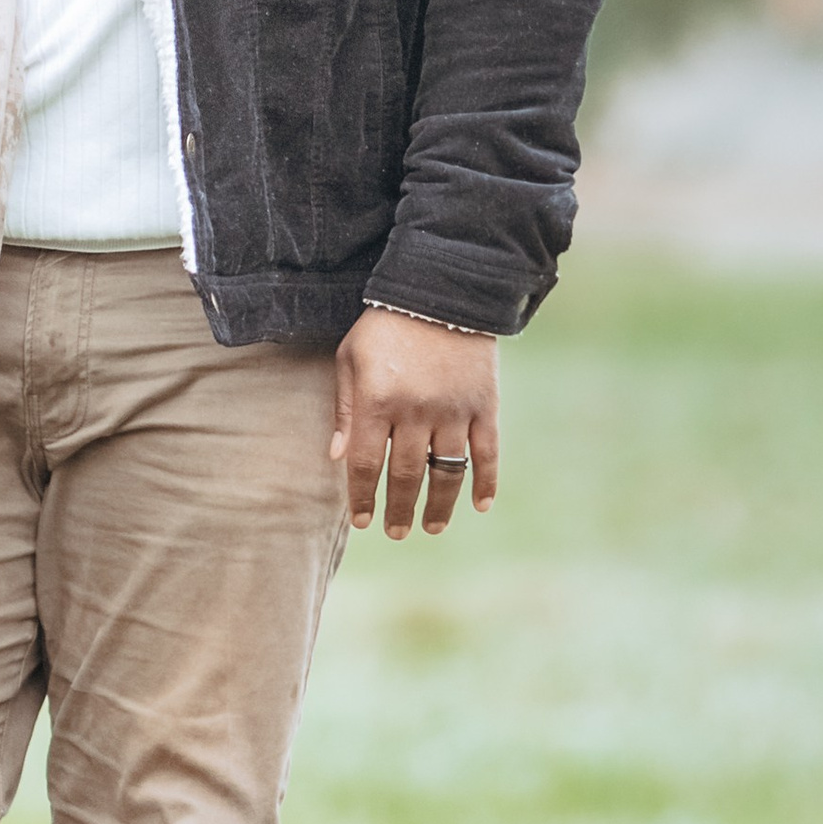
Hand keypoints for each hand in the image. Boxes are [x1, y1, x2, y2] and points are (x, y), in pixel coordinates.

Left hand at [329, 312, 498, 537]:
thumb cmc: (385, 325)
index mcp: (376, 400)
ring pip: (446, 471)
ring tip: (432, 527)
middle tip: (395, 532)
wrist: (442, 290)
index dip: (361, 496)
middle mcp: (415, 411)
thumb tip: (335, 457)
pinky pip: (487, 453)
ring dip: (439, 505)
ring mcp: (454, 410)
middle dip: (398, 509)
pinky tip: (479, 505)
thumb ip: (344, 409)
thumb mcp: (350, 358)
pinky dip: (485, 482)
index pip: (364, 463)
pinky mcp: (485, 405)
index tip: (361, 521)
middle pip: (404, 475)